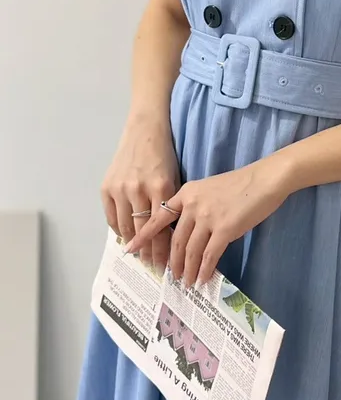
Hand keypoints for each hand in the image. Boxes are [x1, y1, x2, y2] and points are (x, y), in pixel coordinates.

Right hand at [101, 113, 179, 275]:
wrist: (144, 132)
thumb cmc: (164, 157)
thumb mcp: (175, 180)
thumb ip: (171, 207)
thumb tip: (172, 238)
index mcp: (161, 188)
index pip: (162, 229)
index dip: (163, 250)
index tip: (167, 266)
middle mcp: (139, 189)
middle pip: (143, 231)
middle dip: (149, 253)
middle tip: (154, 268)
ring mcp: (120, 188)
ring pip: (126, 227)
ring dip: (133, 245)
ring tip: (140, 257)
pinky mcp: (106, 187)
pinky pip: (112, 217)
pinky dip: (119, 230)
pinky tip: (126, 238)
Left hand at [123, 155, 292, 288]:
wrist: (265, 179)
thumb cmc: (242, 184)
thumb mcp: (210, 189)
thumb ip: (195, 206)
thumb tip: (190, 232)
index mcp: (186, 193)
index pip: (159, 217)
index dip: (144, 236)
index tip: (131, 249)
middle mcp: (192, 205)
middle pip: (176, 240)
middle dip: (172, 262)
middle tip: (170, 276)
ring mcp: (207, 217)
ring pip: (191, 250)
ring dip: (188, 270)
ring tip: (187, 282)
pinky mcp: (224, 229)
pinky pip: (210, 255)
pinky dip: (205, 269)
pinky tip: (204, 279)